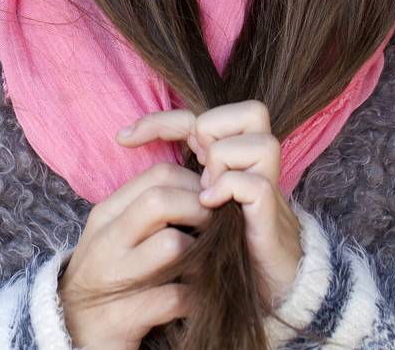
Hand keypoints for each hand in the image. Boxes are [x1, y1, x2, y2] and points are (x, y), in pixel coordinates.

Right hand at [58, 161, 217, 349]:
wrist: (70, 328)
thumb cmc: (107, 275)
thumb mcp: (117, 235)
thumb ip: (148, 211)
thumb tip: (201, 190)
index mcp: (107, 214)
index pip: (158, 175)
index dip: (196, 183)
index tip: (212, 203)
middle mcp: (107, 239)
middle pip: (162, 200)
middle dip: (201, 211)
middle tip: (217, 229)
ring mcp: (112, 276)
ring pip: (172, 244)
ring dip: (201, 254)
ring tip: (206, 264)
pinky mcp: (123, 315)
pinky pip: (176, 297)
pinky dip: (195, 298)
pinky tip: (194, 300)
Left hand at [116, 100, 303, 309]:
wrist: (265, 283)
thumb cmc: (223, 239)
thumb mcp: (195, 199)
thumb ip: (179, 172)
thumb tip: (131, 144)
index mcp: (236, 155)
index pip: (200, 115)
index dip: (160, 120)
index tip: (123, 138)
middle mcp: (258, 163)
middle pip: (251, 111)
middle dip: (213, 133)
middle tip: (197, 167)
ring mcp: (269, 184)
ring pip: (257, 141)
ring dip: (221, 162)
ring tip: (207, 191)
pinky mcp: (271, 212)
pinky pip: (250, 183)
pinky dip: (227, 189)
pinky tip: (210, 206)